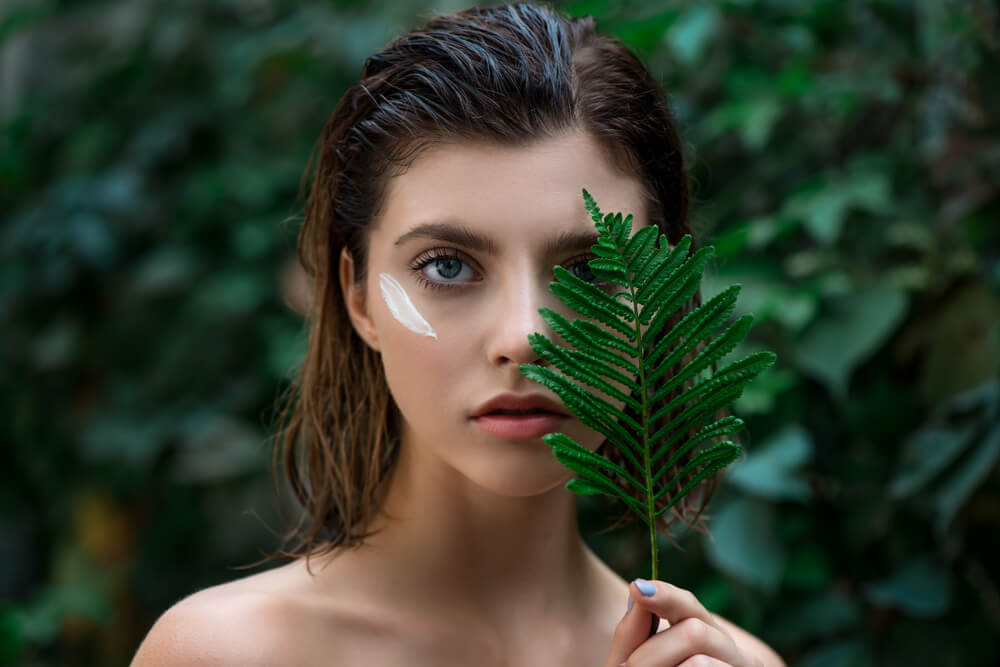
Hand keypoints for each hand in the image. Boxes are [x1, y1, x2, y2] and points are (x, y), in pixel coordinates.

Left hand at [602, 579, 762, 666]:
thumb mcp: (638, 666)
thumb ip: (634, 635)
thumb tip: (638, 590)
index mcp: (707, 638)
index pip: (691, 605)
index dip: (667, 595)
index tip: (639, 587)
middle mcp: (734, 654)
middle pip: (694, 631)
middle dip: (649, 653)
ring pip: (699, 662)